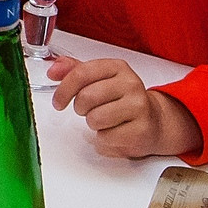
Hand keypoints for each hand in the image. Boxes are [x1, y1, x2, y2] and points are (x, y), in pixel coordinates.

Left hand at [48, 54, 200, 157]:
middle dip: (80, 109)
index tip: (58, 101)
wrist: (154, 121)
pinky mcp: (141, 130)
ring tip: (105, 121)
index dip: (64, 89)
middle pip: (86, 97)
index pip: (81, 73)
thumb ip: (74, 71)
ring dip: (93, 124)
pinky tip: (115, 132)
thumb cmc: (122, 100)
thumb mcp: (99, 79)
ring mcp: (139, 106)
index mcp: (117, 67)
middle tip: (88, 111)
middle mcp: (130, 84)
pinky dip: (103, 140)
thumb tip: (53, 69)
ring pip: (95, 118)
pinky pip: (106, 138)